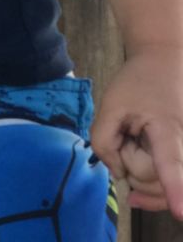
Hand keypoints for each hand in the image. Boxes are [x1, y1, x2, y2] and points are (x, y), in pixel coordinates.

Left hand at [90, 46, 182, 217]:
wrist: (164, 66)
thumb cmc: (138, 82)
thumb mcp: (111, 103)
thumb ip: (104, 140)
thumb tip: (118, 174)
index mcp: (169, 131)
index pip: (171, 164)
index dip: (176, 188)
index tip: (182, 212)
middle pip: (149, 178)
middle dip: (129, 161)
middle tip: (130, 131)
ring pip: (156, 189)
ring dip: (138, 170)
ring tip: (139, 140)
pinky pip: (167, 191)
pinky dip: (150, 192)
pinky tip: (136, 196)